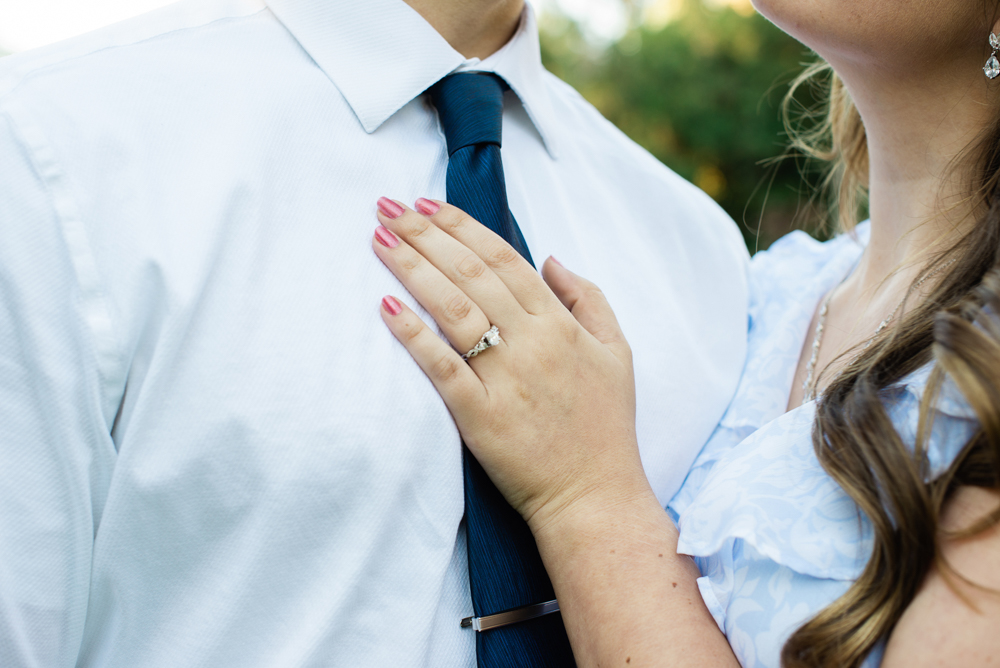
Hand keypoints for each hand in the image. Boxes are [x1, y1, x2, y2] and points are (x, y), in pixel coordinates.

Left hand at [371, 197, 649, 532]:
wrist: (595, 497)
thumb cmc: (605, 425)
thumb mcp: (616, 351)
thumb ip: (589, 297)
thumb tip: (551, 257)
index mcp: (561, 324)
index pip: (504, 260)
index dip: (463, 228)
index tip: (428, 204)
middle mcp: (533, 343)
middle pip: (472, 275)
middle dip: (427, 234)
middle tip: (388, 206)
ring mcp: (506, 379)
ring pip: (454, 311)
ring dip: (414, 270)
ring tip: (381, 239)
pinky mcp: (481, 416)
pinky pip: (442, 368)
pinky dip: (414, 336)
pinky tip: (386, 307)